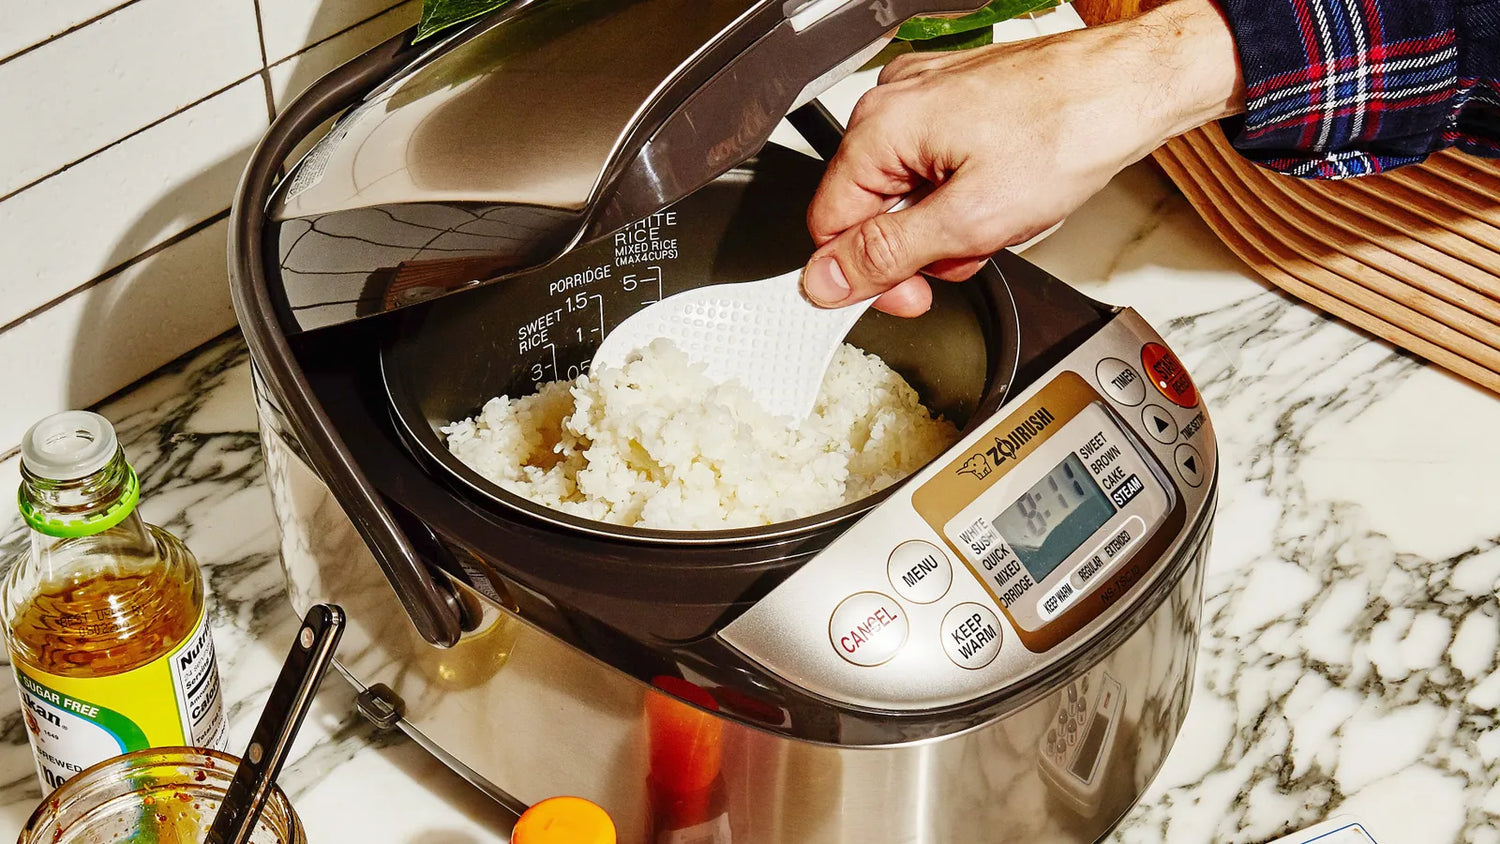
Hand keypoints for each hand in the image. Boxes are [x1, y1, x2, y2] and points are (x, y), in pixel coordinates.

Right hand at [801, 0, 1244, 315]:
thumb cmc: (1066, 132)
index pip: (830, 226)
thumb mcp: (969, 220)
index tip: (912, 295)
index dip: (869, 275)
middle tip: (974, 247)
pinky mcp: (958, 102)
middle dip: (924, 247)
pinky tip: (1007, 190)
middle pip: (871, 211)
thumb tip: (824, 281)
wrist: (1130, 88)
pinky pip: (939, 168)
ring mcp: (927, 98)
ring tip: (1004, 211)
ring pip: (910, 195)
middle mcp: (894, 104)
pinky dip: (970, 194)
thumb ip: (886, 256)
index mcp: (879, 128)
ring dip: (953, 223)